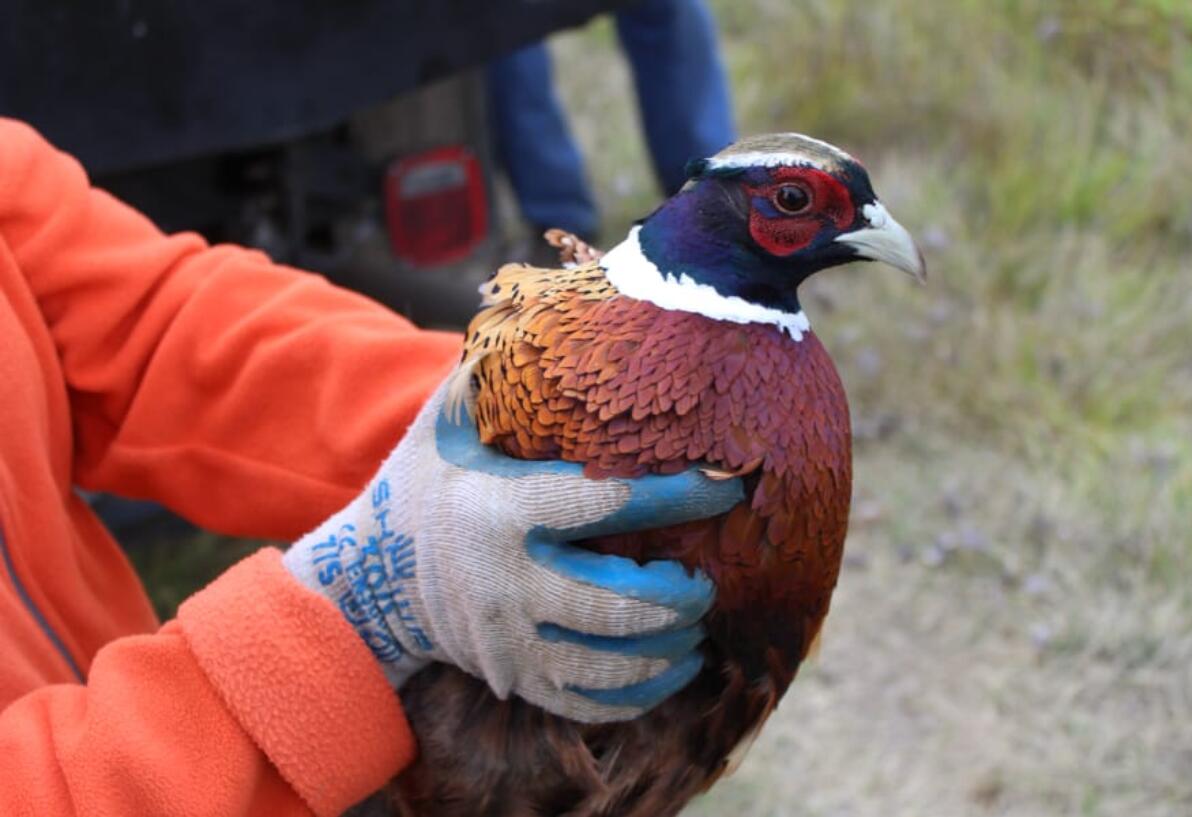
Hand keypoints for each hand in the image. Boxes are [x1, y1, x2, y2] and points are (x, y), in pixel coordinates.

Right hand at [283, 375, 741, 721]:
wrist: (367, 582)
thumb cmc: (422, 489)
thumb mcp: (440, 427)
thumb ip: (487, 375)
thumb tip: (543, 309)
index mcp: (498, 511)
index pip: (602, 504)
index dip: (674, 494)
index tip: (728, 482)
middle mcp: (506, 584)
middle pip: (615, 603)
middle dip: (678, 597)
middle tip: (705, 580)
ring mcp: (509, 642)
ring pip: (608, 664)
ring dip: (667, 650)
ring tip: (697, 626)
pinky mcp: (514, 681)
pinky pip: (587, 704)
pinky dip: (639, 696)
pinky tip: (671, 670)